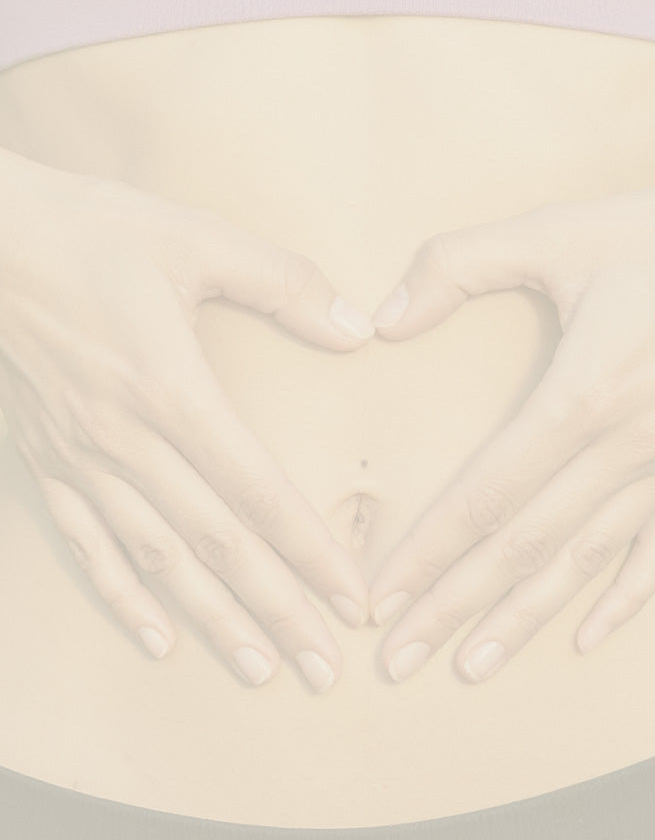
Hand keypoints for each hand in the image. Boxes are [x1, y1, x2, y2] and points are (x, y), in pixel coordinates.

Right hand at [0, 150, 373, 691]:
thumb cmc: (90, 233)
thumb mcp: (195, 239)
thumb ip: (284, 283)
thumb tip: (358, 330)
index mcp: (171, 389)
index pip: (258, 491)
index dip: (309, 551)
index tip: (351, 599)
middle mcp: (126, 441)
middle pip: (215, 544)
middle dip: (275, 610)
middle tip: (323, 667)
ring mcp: (82, 460)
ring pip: (156, 560)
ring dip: (212, 619)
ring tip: (260, 668)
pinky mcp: (48, 462)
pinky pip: (86, 546)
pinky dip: (122, 597)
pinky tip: (156, 637)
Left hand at [367, 184, 654, 682]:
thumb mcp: (560, 231)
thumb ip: (460, 265)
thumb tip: (382, 319)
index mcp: (584, 393)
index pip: (487, 494)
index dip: (430, 551)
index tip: (381, 599)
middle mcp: (626, 447)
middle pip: (525, 545)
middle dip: (455, 606)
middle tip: (399, 658)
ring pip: (586, 562)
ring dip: (524, 618)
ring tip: (471, 665)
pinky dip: (622, 598)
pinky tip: (585, 636)